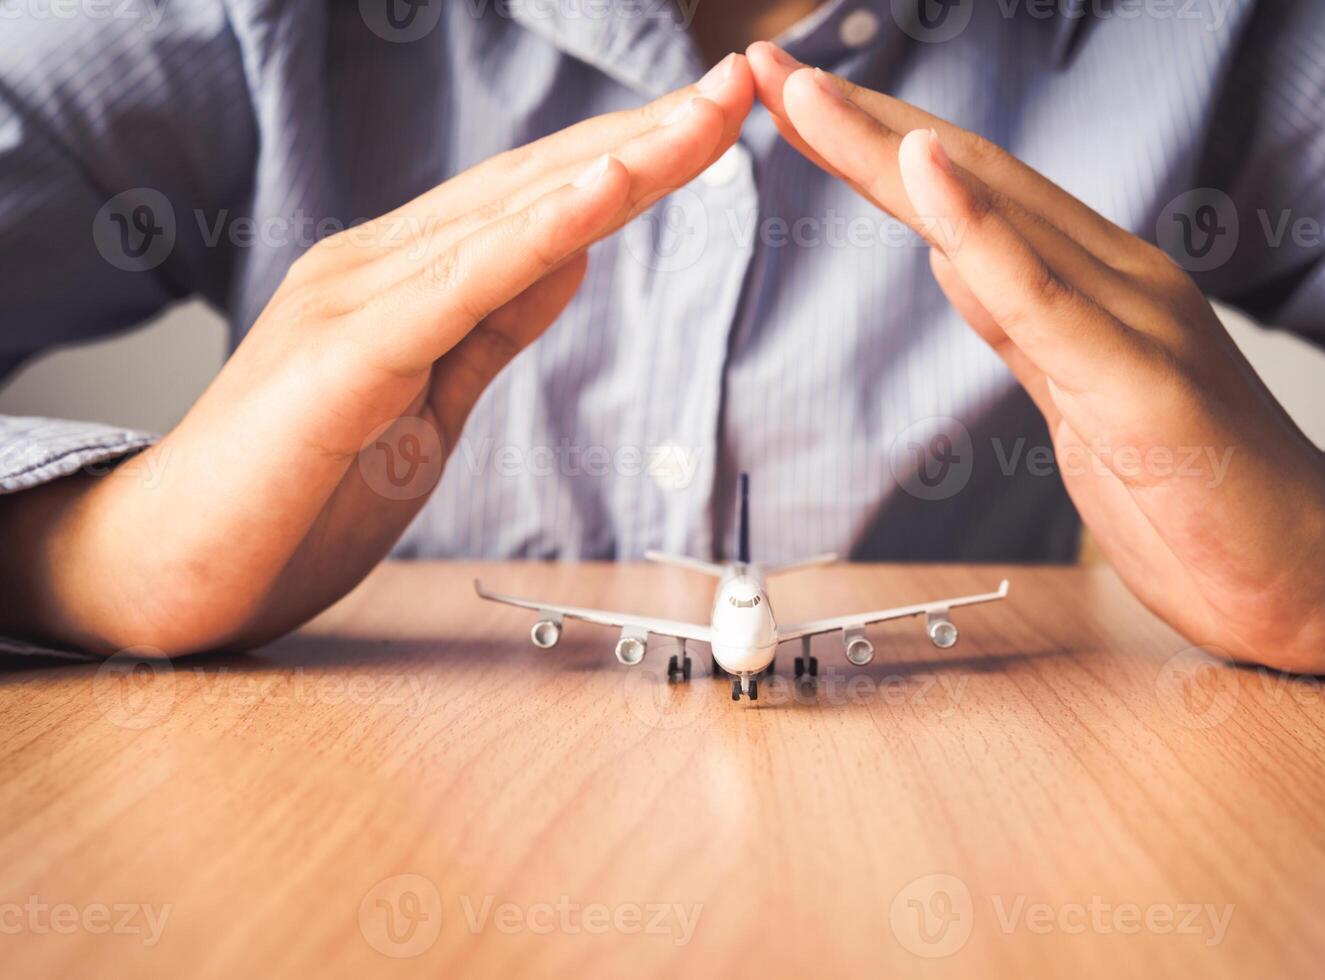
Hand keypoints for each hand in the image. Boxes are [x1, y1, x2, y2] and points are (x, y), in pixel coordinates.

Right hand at [0, 55, 755, 655]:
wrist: (170, 568)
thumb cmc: (295, 493)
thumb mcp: (429, 400)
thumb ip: (493, 324)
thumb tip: (571, 257)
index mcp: (399, 278)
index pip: (531, 201)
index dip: (625, 159)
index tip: (707, 127)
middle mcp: (374, 265)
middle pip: (530, 188)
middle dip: (641, 140)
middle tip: (732, 92)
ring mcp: (352, 301)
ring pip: (505, 218)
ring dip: (612, 166)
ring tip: (698, 120)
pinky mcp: (343, 358)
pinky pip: (458, 286)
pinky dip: (536, 235)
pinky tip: (603, 193)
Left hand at [747, 42, 1324, 672]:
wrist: (1313, 574)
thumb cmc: (1201, 491)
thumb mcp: (1080, 395)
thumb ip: (1022, 322)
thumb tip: (953, 258)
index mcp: (1095, 284)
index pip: (968, 192)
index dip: (874, 141)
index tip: (792, 104)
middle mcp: (1116, 280)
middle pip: (966, 180)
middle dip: (857, 121)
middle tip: (762, 67)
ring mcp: (1135, 322)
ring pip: (994, 215)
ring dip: (889, 148)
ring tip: (807, 93)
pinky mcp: (1143, 386)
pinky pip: (1044, 299)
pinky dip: (980, 230)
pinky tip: (925, 172)